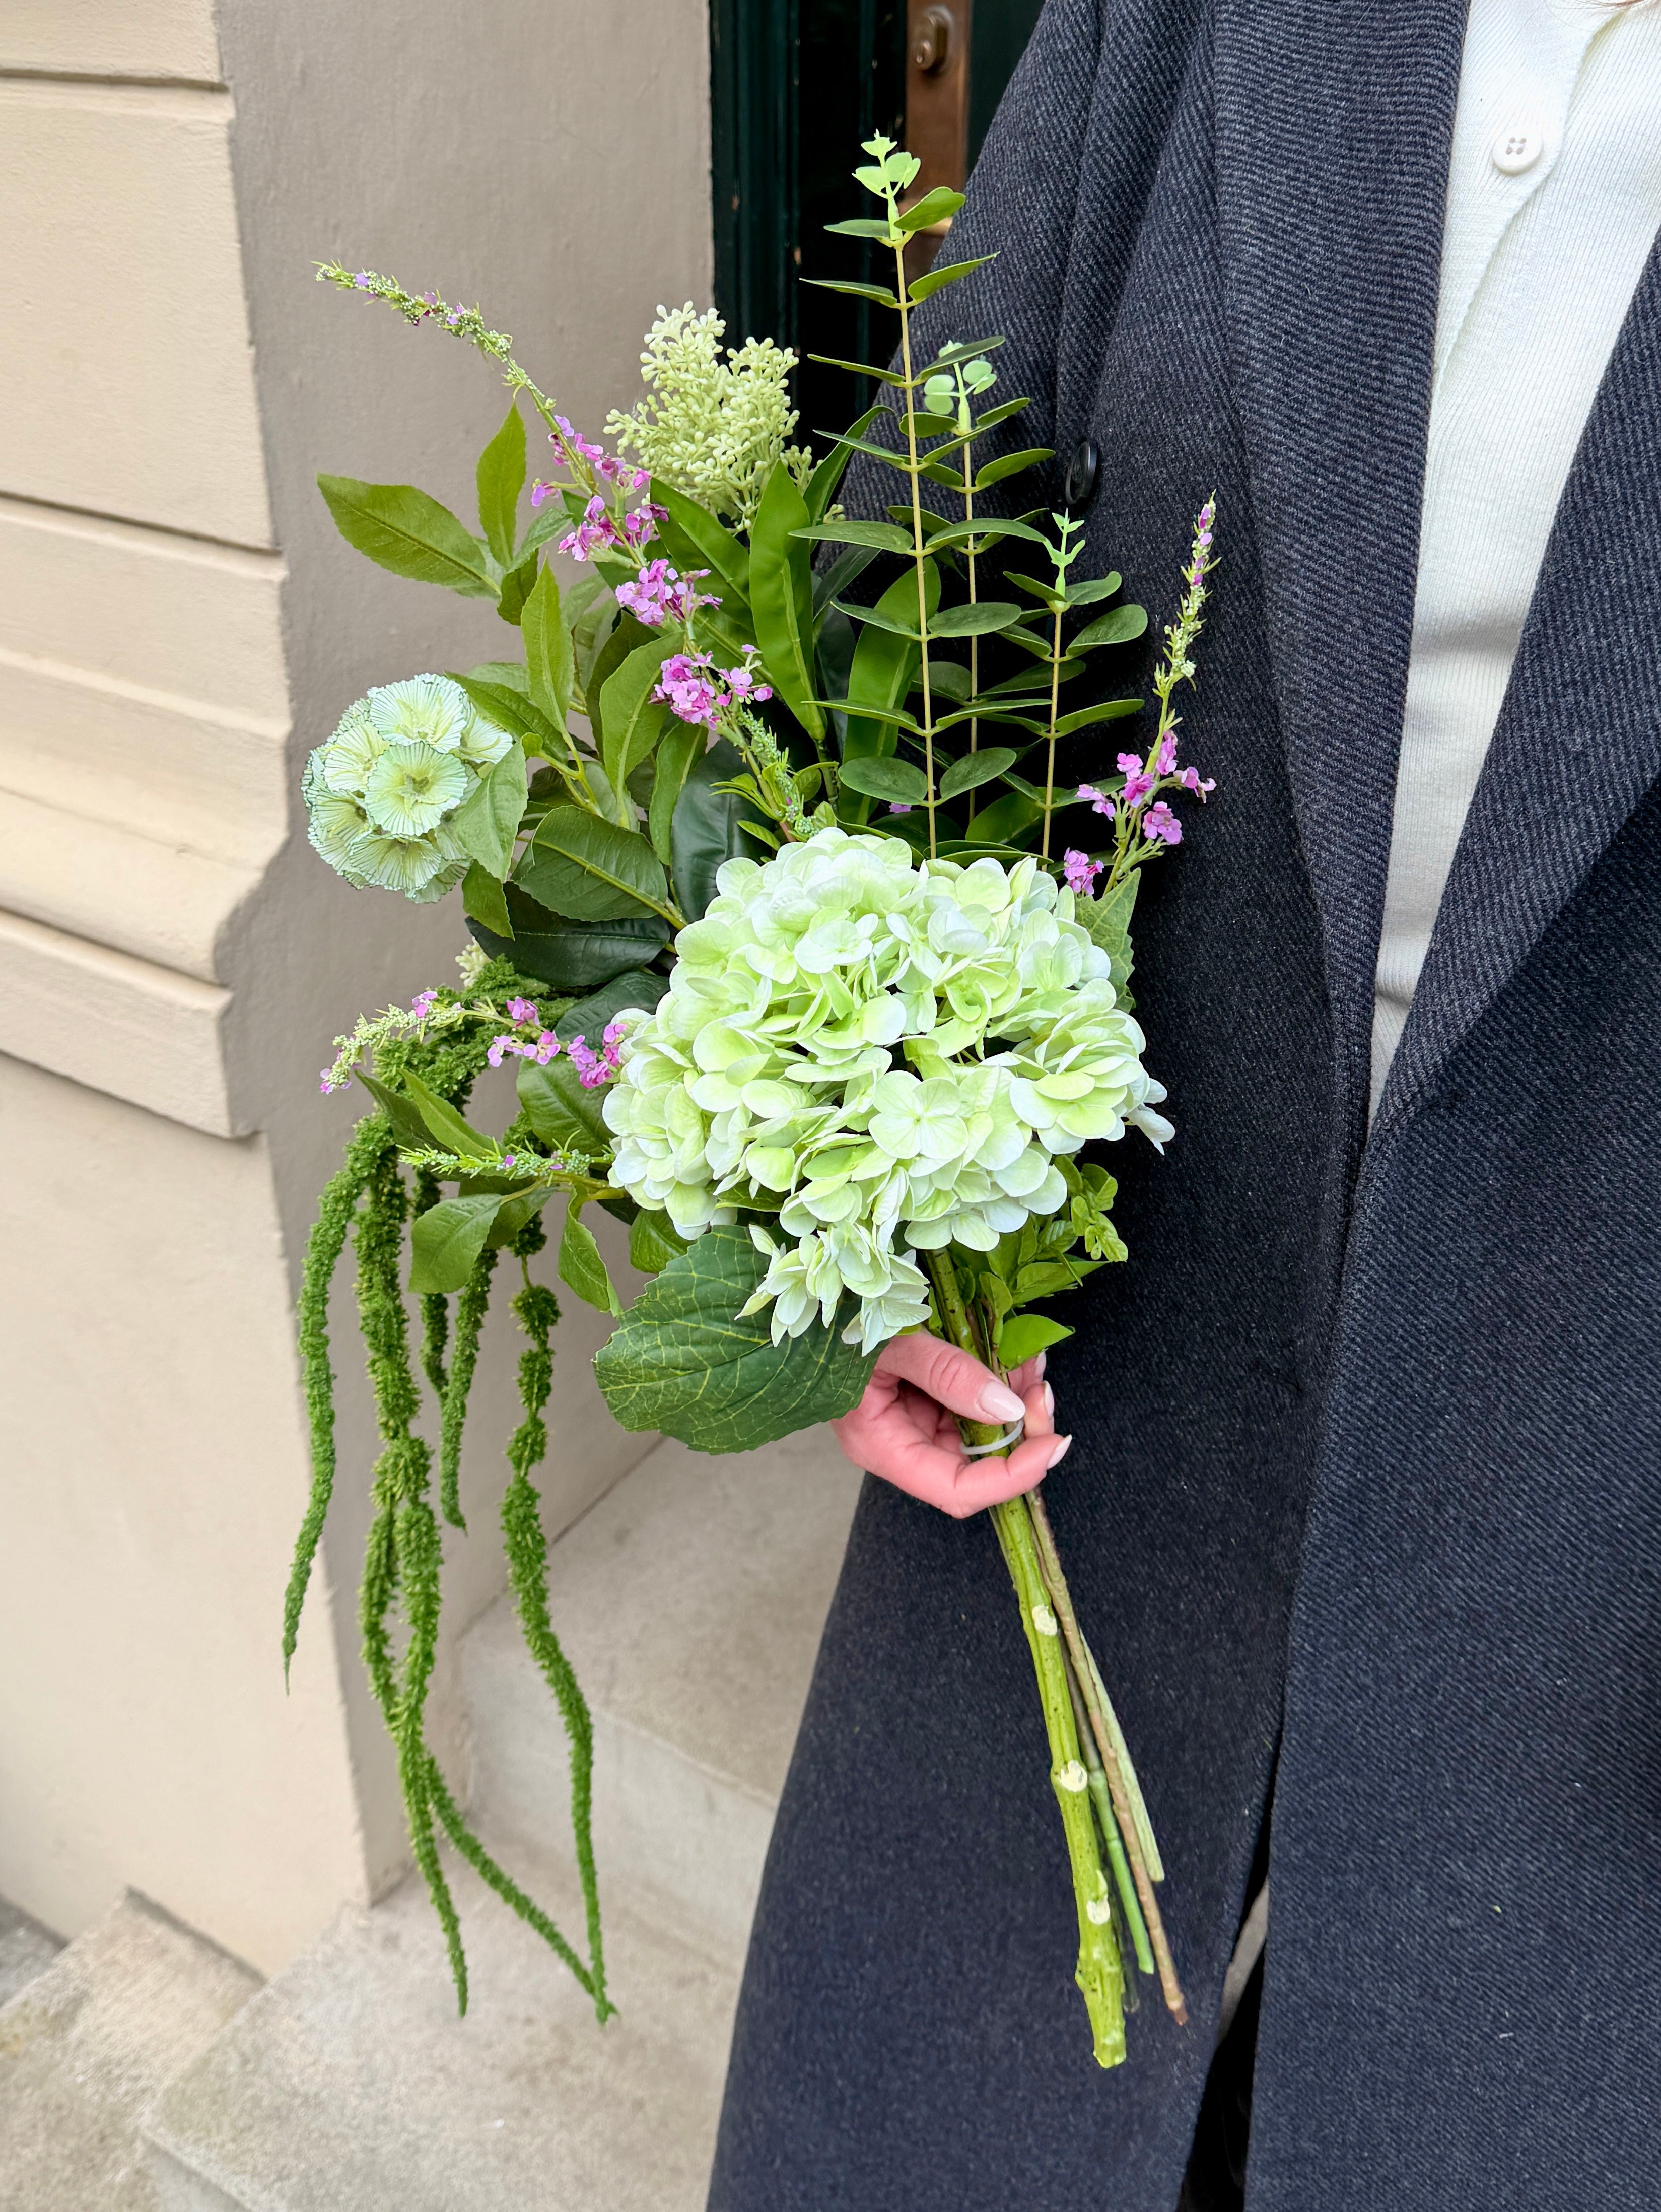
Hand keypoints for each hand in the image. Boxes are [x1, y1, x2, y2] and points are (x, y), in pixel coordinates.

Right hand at [830, 1332, 1070, 1518]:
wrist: (816, 1297)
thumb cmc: (837, 1321)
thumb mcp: (891, 1342)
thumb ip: (945, 1373)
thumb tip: (1005, 1407)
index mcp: (882, 1446)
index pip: (956, 1489)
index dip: (1010, 1478)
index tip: (1051, 1445)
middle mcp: (903, 1443)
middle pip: (978, 1464)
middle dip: (1021, 1431)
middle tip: (1043, 1393)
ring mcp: (916, 1420)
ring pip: (983, 1430)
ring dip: (1016, 1401)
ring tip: (1031, 1363)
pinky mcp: (926, 1397)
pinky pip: (974, 1400)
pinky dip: (1001, 1381)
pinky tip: (1016, 1357)